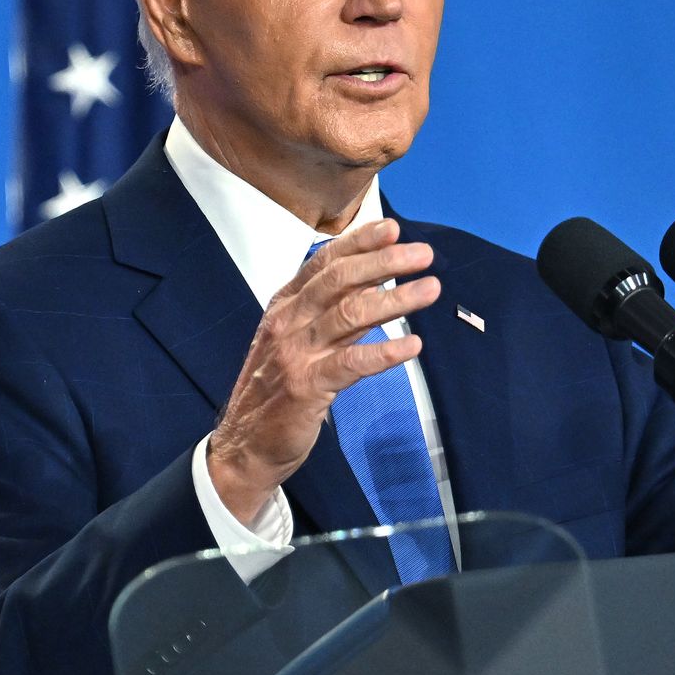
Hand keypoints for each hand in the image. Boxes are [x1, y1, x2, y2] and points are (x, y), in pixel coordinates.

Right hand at [207, 219, 440, 523]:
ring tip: (430, 289)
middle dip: (384, 262)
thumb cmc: (275, 391)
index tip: (391, 228)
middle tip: (422, 254)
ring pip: (350, 314)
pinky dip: (384, 352)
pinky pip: (351, 363)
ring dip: (395, 299)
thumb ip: (326, 312)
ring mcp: (295, 354)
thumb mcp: (293, 340)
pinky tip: (413, 345)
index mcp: (284, 306)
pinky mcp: (306, 388)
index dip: (359, 242)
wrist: (244, 446)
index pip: (324, 263)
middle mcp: (288, 323)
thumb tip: (370, 283)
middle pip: (340, 281)